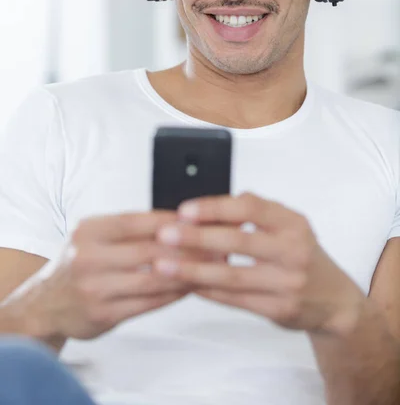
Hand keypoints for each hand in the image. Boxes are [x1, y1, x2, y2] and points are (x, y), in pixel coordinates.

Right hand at [17, 211, 223, 341]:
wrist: (46, 304)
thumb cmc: (80, 263)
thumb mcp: (95, 236)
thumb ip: (130, 230)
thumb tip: (181, 220)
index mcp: (89, 230)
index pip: (138, 221)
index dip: (172, 220)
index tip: (201, 219)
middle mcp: (89, 257)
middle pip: (149, 250)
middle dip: (188, 247)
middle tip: (218, 245)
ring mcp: (95, 288)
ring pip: (152, 279)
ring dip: (186, 273)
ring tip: (212, 267)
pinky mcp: (102, 314)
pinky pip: (147, 303)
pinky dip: (172, 294)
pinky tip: (190, 287)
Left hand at [154, 193, 365, 336]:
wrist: (336, 302)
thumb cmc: (302, 256)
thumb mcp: (290, 226)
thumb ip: (258, 211)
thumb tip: (216, 202)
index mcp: (292, 223)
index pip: (250, 208)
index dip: (215, 207)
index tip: (185, 210)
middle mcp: (293, 251)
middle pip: (238, 241)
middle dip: (196, 237)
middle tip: (164, 234)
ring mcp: (287, 283)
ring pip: (231, 276)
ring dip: (193, 271)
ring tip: (163, 265)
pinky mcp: (280, 309)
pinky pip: (235, 299)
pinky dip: (207, 291)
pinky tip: (186, 284)